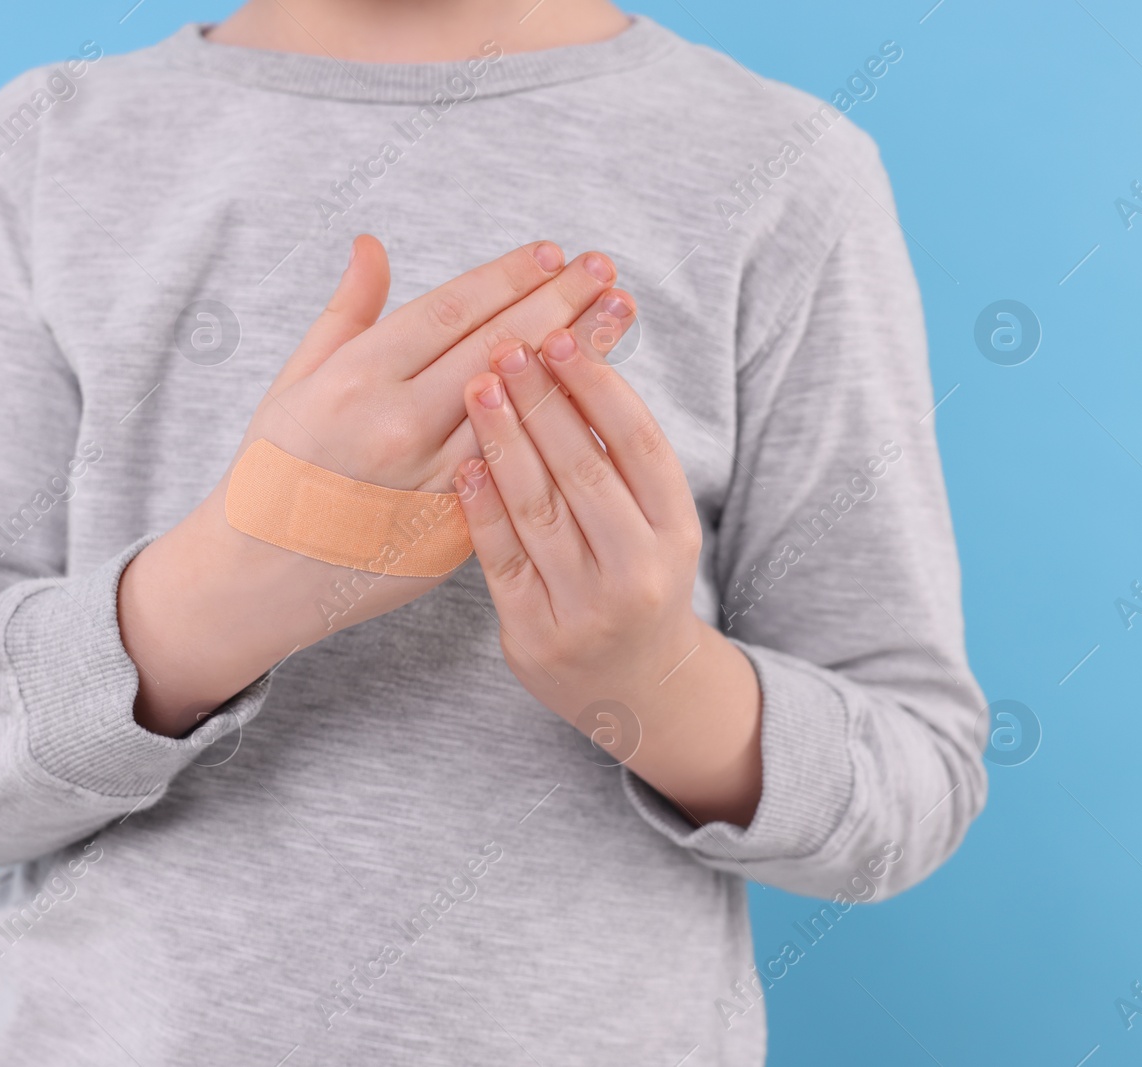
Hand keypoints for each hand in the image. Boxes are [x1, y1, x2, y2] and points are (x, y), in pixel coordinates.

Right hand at [120, 235, 636, 735]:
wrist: (255, 580)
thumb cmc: (272, 473)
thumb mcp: (293, 382)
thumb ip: (345, 314)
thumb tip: (372, 243)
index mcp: (355, 381)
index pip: (451, 312)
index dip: (510, 277)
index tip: (555, 252)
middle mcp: (396, 427)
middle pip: (498, 351)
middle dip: (560, 303)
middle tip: (608, 269)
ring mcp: (427, 483)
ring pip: (520, 410)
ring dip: (575, 360)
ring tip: (618, 318)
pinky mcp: (449, 533)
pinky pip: (517, 474)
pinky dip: (558, 434)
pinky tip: (595, 404)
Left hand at [454, 321, 763, 826]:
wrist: (633, 689)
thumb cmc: (632, 578)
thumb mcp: (653, 522)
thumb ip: (619, 456)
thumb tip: (575, 353)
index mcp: (677, 531)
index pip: (639, 444)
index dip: (598, 387)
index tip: (558, 336)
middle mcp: (639, 571)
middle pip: (584, 471)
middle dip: (541, 403)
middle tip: (505, 347)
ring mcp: (586, 608)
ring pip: (539, 511)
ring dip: (505, 442)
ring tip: (477, 387)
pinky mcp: (536, 635)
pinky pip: (503, 560)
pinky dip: (481, 509)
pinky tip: (464, 464)